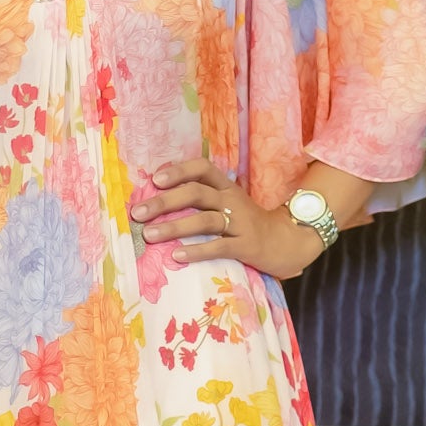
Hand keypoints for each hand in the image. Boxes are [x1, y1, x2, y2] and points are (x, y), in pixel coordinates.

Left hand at [130, 157, 321, 281]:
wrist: (287, 242)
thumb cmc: (248, 223)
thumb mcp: (229, 203)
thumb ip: (203, 198)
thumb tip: (159, 197)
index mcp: (226, 187)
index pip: (202, 168)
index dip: (179, 171)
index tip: (154, 180)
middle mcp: (232, 200)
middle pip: (196, 193)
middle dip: (164, 202)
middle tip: (138, 212)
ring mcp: (240, 223)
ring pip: (204, 220)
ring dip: (173, 227)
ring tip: (149, 235)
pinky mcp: (246, 246)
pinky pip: (219, 247)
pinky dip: (196, 251)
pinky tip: (176, 257)